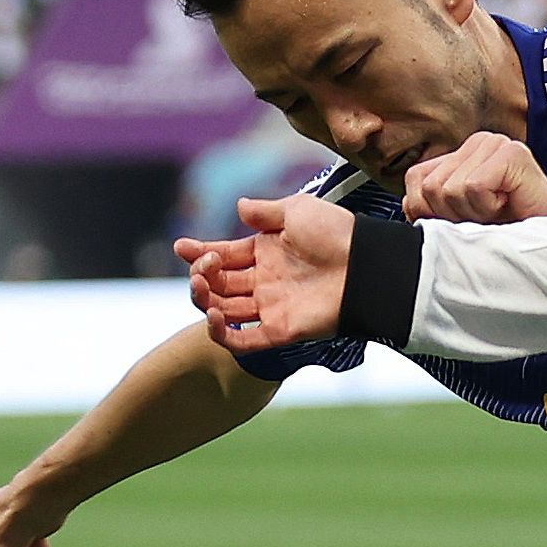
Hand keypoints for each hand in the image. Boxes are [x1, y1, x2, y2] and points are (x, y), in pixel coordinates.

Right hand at [175, 192, 351, 350]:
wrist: (365, 264)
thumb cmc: (336, 233)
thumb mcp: (296, 210)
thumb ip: (264, 212)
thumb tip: (238, 205)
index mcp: (266, 252)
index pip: (224, 255)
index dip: (199, 252)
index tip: (181, 246)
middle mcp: (265, 281)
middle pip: (218, 284)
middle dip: (201, 274)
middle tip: (203, 263)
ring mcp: (270, 307)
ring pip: (223, 311)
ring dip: (204, 300)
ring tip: (201, 283)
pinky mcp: (279, 331)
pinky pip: (242, 341)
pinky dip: (221, 334)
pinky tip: (213, 315)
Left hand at [401, 133, 546, 224]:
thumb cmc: (509, 231)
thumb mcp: (458, 219)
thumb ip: (429, 206)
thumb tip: (408, 203)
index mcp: (464, 153)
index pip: (416, 179)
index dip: (433, 211)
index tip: (468, 218)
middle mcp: (479, 142)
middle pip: (431, 186)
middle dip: (454, 215)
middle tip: (487, 218)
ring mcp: (496, 144)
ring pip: (449, 189)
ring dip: (473, 214)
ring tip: (499, 212)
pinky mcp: (512, 154)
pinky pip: (472, 187)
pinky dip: (487, 208)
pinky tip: (508, 205)